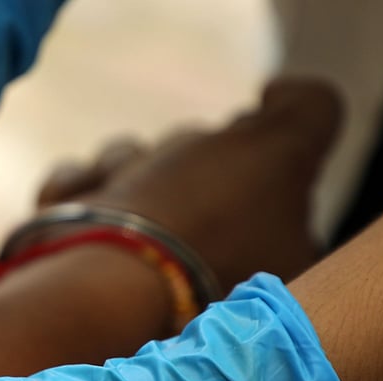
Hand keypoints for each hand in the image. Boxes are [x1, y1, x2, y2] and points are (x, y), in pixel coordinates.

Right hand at [5, 77, 342, 288]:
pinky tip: (73, 208)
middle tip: (173, 184)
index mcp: (277, 264)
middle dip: (176, 159)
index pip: (269, 181)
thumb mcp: (285, 146)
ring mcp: (138, 276)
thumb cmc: (197, 216)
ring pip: (137, 174)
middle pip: (197, 173)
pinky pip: (79, 194)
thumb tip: (281, 95)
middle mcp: (213, 276)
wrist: (96, 284)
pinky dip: (76, 190)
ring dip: (124, 167)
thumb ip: (309, 110)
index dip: (245, 156)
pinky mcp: (75, 265)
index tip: (232, 153)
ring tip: (117, 197)